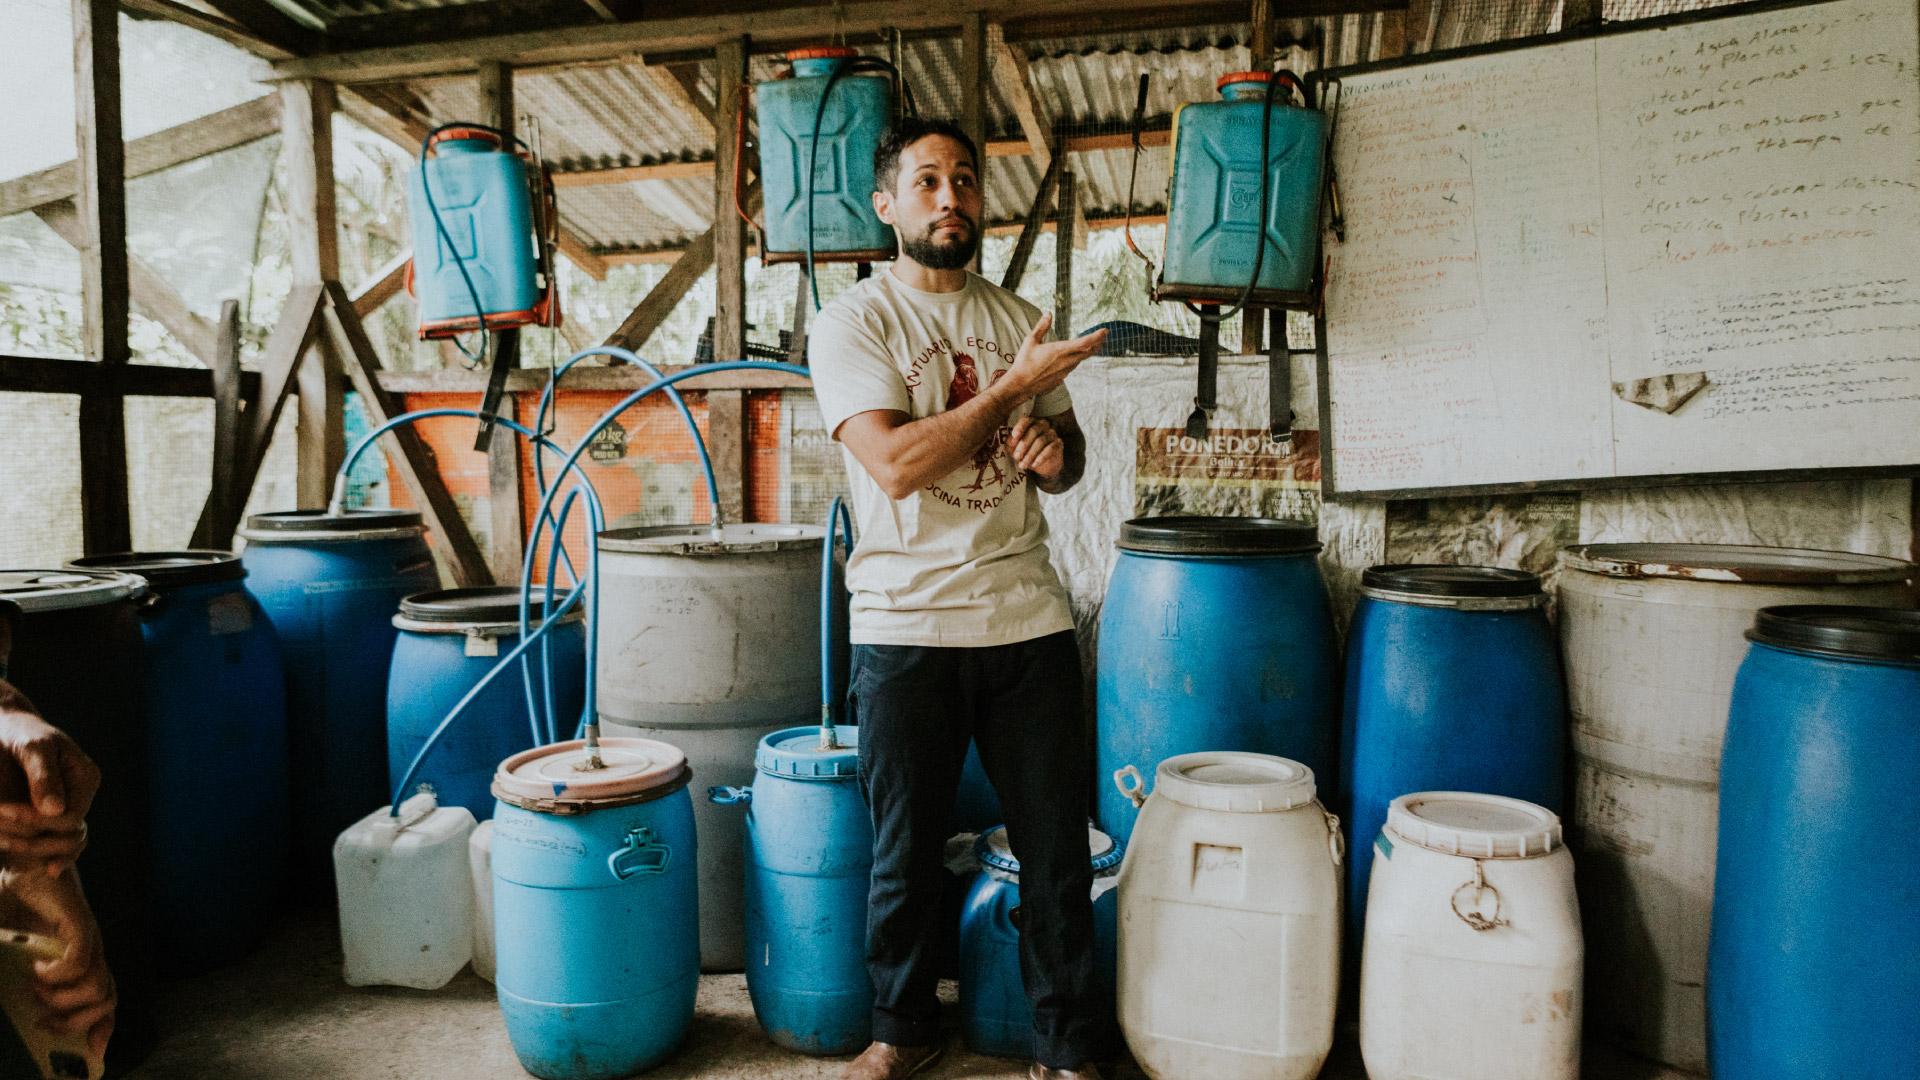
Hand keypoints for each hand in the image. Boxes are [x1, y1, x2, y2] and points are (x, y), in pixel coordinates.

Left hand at [0, 705, 97, 877]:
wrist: (6, 729)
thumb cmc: (21, 732)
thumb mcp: (33, 748)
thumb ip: (44, 777)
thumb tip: (55, 810)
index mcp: (85, 779)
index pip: (69, 818)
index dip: (38, 821)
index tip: (2, 810)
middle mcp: (78, 797)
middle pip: (62, 835)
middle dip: (28, 834)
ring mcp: (62, 807)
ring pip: (50, 842)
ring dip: (22, 842)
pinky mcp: (43, 814)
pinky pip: (38, 838)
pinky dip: (19, 842)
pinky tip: (1, 839)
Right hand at [0, 867, 113, 1060]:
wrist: (22, 871)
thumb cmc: (16, 912)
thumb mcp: (13, 957)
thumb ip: (19, 981)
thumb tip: (14, 1003)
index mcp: (81, 965)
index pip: (105, 1002)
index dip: (102, 1029)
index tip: (93, 1054)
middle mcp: (91, 955)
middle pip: (107, 1002)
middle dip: (75, 1023)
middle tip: (42, 1021)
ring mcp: (89, 940)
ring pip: (98, 987)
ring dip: (63, 998)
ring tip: (36, 986)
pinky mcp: (81, 924)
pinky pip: (81, 961)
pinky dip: (58, 973)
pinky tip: (37, 967)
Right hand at [1004, 314, 1106, 400]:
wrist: (1020, 385)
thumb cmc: (1024, 363)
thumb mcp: (1031, 341)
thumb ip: (1041, 327)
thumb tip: (1048, 313)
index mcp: (1060, 351)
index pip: (1084, 343)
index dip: (1096, 336)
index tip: (1104, 331)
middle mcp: (1066, 362)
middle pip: (1088, 352)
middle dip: (1097, 342)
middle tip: (1103, 335)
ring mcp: (1064, 372)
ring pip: (1081, 360)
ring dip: (1089, 351)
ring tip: (1094, 344)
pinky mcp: (1060, 378)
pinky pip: (1073, 367)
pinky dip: (1078, 359)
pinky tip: (1076, 357)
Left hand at [1009, 416, 1064, 480]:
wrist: (1044, 465)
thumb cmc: (1027, 453)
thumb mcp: (1016, 448)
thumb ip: (1012, 443)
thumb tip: (1011, 441)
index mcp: (1031, 423)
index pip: (1026, 421)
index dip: (1020, 427)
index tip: (1014, 436)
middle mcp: (1043, 425)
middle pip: (1033, 431)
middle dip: (1023, 445)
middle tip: (1016, 456)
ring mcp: (1052, 433)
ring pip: (1040, 441)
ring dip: (1030, 454)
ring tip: (1022, 465)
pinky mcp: (1058, 443)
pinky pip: (1050, 449)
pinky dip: (1040, 457)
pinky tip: (1034, 465)